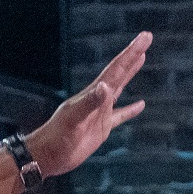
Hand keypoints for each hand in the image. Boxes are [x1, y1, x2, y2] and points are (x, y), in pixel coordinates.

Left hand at [26, 31, 151, 177]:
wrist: (46, 155)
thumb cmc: (57, 137)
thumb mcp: (74, 119)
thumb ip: (90, 102)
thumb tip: (106, 87)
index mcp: (93, 93)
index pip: (116, 69)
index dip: (131, 53)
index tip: (145, 37)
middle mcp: (97, 98)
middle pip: (119, 72)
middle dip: (133, 55)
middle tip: (146, 38)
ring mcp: (100, 112)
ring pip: (119, 88)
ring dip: (130, 73)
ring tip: (141, 59)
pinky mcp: (101, 128)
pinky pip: (120, 116)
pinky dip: (130, 110)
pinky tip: (140, 105)